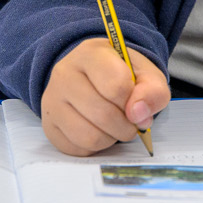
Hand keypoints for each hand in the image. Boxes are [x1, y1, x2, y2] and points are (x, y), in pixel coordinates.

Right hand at [41, 38, 169, 155]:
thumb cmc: (121, 74)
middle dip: (126, 125)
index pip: (116, 85)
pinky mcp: (49, 126)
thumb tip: (139, 115)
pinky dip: (96, 146)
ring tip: (116, 126)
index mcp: (90, 54)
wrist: (92, 78)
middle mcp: (64, 74)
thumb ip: (153, 90)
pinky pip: (78, 148)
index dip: (134, 101)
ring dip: (112, 138)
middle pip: (102, 115)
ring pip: (89, 136)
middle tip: (131, 121)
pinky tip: (99, 130)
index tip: (137, 102)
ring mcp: (52, 101)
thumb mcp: (145, 74)